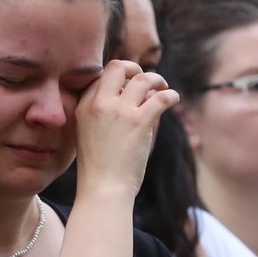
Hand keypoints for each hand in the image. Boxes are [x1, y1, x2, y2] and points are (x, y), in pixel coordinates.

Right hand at [73, 60, 178, 198]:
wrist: (102, 190)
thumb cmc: (97, 168)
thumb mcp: (85, 134)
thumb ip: (98, 114)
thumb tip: (124, 98)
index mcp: (84, 107)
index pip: (100, 76)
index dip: (117, 77)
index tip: (127, 87)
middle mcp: (99, 104)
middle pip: (118, 67)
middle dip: (135, 67)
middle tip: (145, 79)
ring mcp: (119, 112)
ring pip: (143, 78)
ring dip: (157, 80)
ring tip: (163, 88)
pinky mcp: (139, 122)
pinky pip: (161, 98)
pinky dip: (171, 95)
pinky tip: (174, 100)